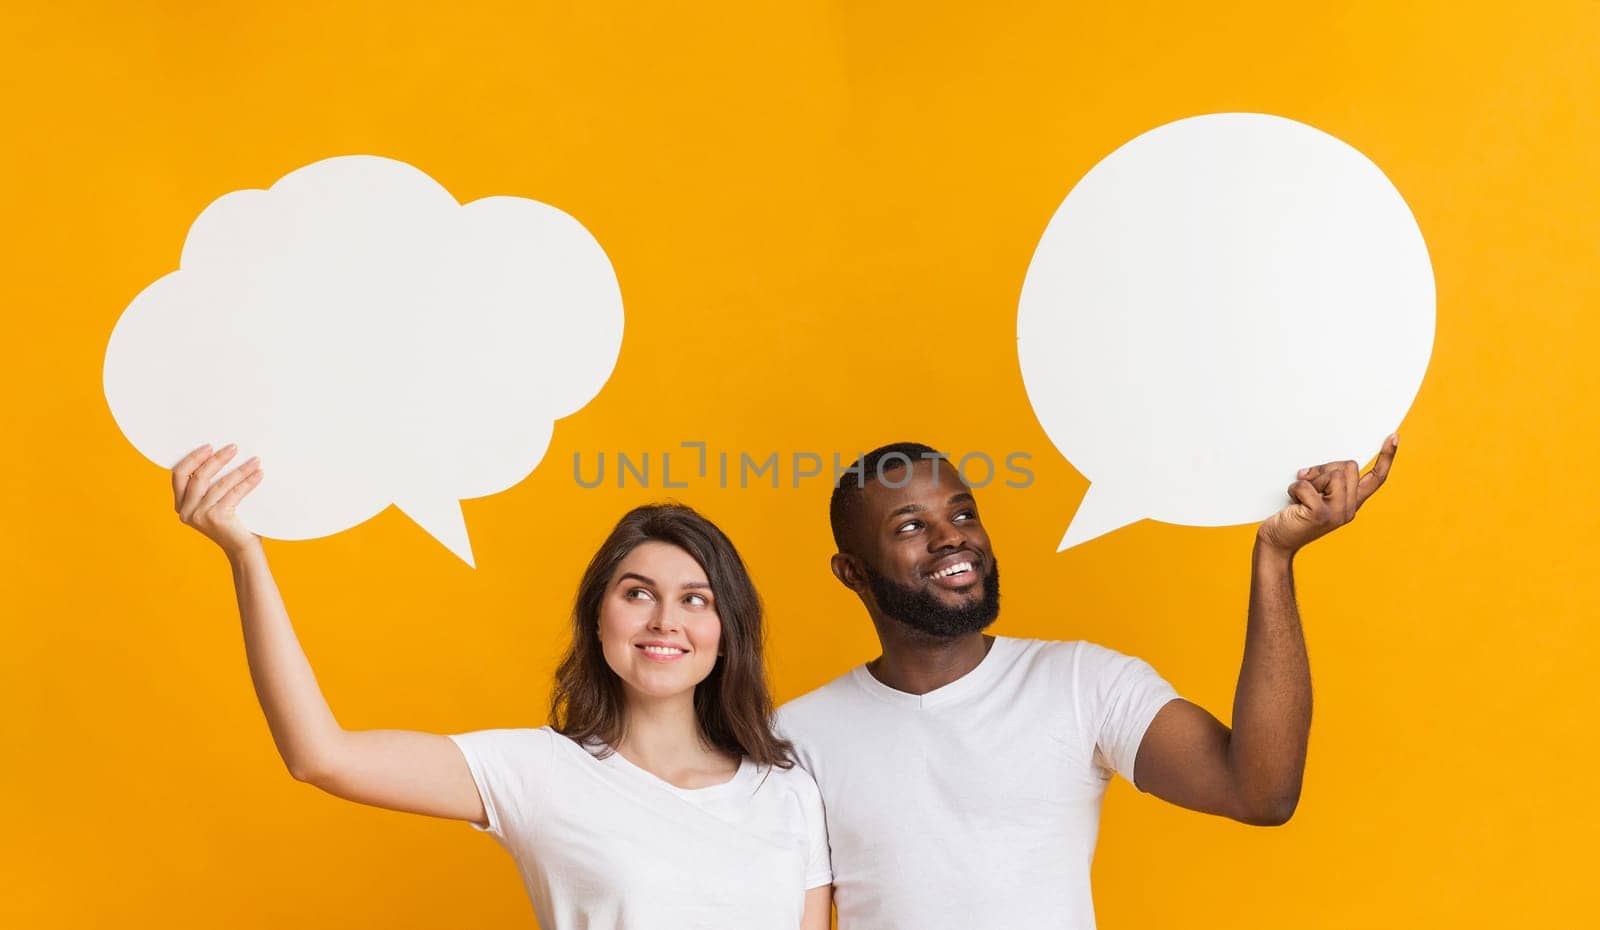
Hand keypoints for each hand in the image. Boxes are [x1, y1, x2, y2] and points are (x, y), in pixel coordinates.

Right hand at [172, 443, 264, 558]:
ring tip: (256, 460)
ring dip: (240, 469)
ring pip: (220, 483)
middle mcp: (185, 511)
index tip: (209, 446)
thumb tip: (224, 454)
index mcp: (181, 505)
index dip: (193, 458)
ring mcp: (199, 515)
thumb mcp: (215, 503)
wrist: (243, 550)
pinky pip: (234, 492)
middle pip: (198, 476)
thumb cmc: (233, 523)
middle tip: (234, 448)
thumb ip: (210, 487)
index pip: (179, 475)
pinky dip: (248, 481)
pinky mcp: (215, 517)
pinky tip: (259, 474)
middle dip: (217, 459)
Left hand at [1257, 434, 1397, 555]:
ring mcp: (1336, 513)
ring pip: (1333, 474)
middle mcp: (1349, 509)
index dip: (1386, 458)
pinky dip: (1294, 488)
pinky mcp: (1320, 515)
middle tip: (1308, 483)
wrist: (1277, 543)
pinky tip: (1292, 502)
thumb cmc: (1294, 517)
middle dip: (1325, 468)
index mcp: (1351, 503)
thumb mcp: (1316, 496)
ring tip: (1300, 496)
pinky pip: (1307, 485)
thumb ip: (1327, 481)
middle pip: (1349, 467)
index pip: (1376, 479)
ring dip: (1309, 480)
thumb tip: (1321, 470)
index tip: (1393, 437)